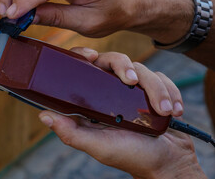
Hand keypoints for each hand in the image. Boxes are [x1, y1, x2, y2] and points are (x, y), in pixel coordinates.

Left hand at [38, 48, 205, 177]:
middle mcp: (111, 92)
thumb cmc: (130, 156)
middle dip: (126, 67)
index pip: (83, 68)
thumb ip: (72, 133)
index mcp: (93, 101)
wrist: (168, 162)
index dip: (83, 55)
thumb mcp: (97, 146)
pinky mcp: (154, 91)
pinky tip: (173, 111)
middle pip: (114, 61)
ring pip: (142, 70)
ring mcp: (133, 90)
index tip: (92, 56)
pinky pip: (162, 78)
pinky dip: (170, 93)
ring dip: (156, 90)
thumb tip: (44, 115)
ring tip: (164, 112)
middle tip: (132, 82)